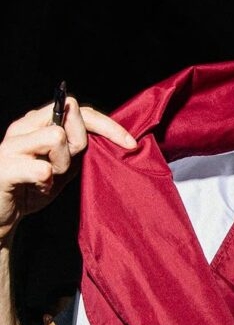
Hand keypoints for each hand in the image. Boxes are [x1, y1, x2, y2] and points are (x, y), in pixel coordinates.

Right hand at [0, 96, 136, 244]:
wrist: (0, 215)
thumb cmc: (33, 187)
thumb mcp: (63, 166)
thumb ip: (79, 148)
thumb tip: (111, 135)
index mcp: (36, 122)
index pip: (78, 109)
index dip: (108, 125)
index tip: (130, 144)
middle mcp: (22, 128)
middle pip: (69, 121)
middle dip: (78, 146)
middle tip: (63, 168)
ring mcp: (11, 146)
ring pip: (56, 138)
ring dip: (62, 165)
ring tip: (49, 178)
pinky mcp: (4, 168)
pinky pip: (41, 167)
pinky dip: (46, 180)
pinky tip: (39, 187)